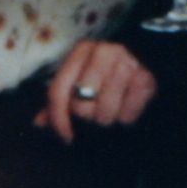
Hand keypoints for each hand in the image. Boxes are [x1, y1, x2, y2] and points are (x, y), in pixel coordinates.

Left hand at [35, 40, 156, 141]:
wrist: (148, 65)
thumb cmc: (108, 79)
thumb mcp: (81, 83)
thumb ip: (58, 102)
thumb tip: (38, 123)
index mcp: (81, 50)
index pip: (59, 91)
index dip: (58, 119)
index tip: (66, 136)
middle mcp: (103, 51)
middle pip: (80, 103)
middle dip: (86, 119)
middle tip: (94, 120)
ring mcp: (127, 61)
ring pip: (104, 109)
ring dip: (107, 119)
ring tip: (111, 116)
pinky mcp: (146, 78)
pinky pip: (128, 111)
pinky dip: (126, 118)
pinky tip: (126, 113)